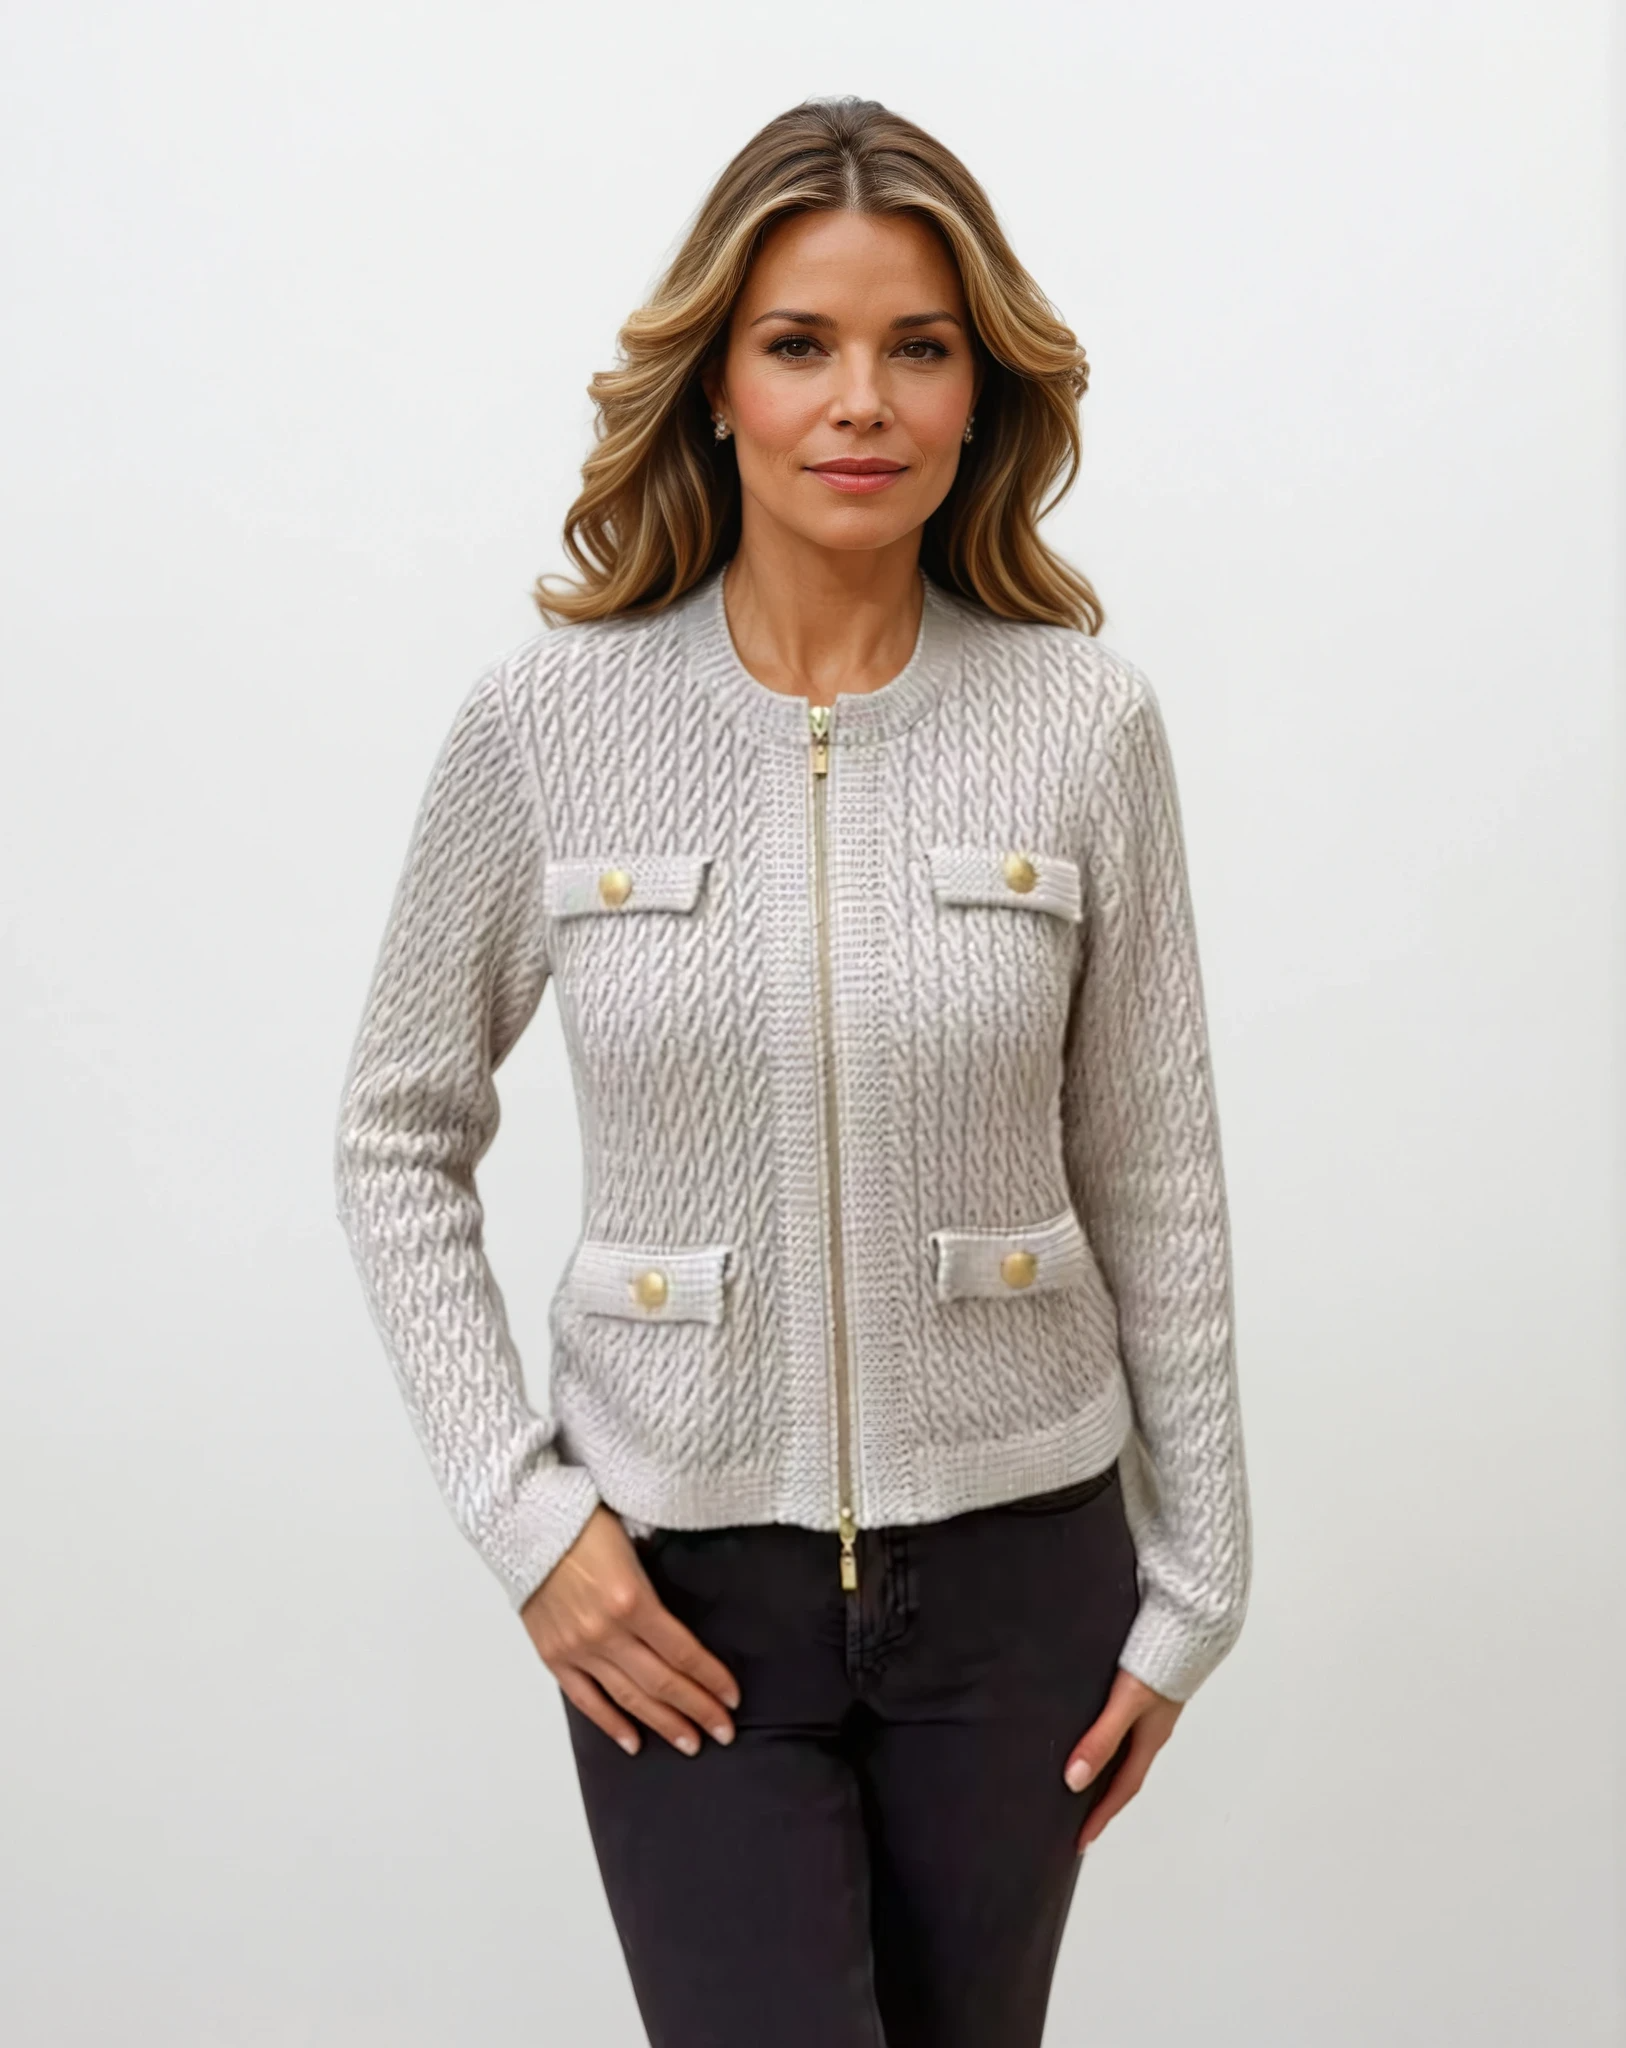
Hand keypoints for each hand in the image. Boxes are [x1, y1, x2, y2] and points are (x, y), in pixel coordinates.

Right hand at [520, 1505, 741, 1757]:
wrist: (529, 1522)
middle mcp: (606, 1632)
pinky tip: (634, 1742)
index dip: (712, 1679)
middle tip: (723, 1732)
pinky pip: (586, 1700)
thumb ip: (657, 1591)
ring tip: (690, 1743)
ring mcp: (578, 1649)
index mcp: (632, 1600)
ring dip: (663, 1724)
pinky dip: (611, 1724)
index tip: (732, 1698)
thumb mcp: (637, 1545)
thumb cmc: (586, 1523)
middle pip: (662, 1683)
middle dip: (698, 1710)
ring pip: (629, 1698)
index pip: (683, 1653)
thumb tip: (684, 1628)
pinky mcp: (553, 1656)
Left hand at [1063, 1666, 1182, 1849]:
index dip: (1100, 1816)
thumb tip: (1075, 1780)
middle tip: (1076, 1818)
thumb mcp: (1126, 1704)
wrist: (1188, 1620)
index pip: (1121, 1789)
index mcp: (1150, 1740)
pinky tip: (1092, 1727)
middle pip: (1124, 1774)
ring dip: (1104, 1767)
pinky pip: (1123, 1724)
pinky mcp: (1144, 1689)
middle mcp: (1151, 1730)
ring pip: (1124, 1749)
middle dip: (1102, 1798)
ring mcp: (1149, 1710)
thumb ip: (1102, 1739)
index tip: (1081, 1842)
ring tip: (1078, 1778)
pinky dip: (1107, 1737)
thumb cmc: (1160, 1661)